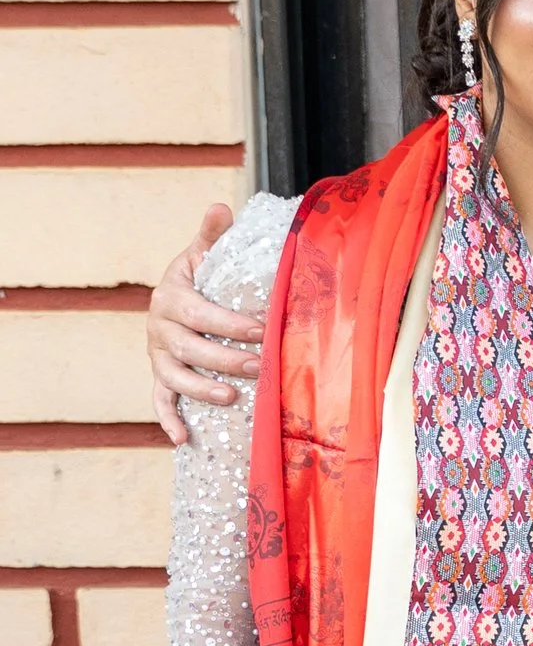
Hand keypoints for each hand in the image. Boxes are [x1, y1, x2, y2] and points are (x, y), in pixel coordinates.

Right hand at [148, 206, 263, 439]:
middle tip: (259, 367)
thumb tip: (221, 205)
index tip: (261, 330)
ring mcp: (157, 353)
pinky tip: (182, 439)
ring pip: (174, 376)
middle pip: (189, 347)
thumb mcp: (205, 254)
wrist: (176, 296)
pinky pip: (159, 399)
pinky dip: (168, 419)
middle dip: (225, 359)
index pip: (200, 311)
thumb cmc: (201, 276)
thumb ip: (213, 234)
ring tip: (232, 399)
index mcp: (172, 294)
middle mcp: (159, 325)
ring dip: (201, 390)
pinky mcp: (159, 375)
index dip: (229, 322)